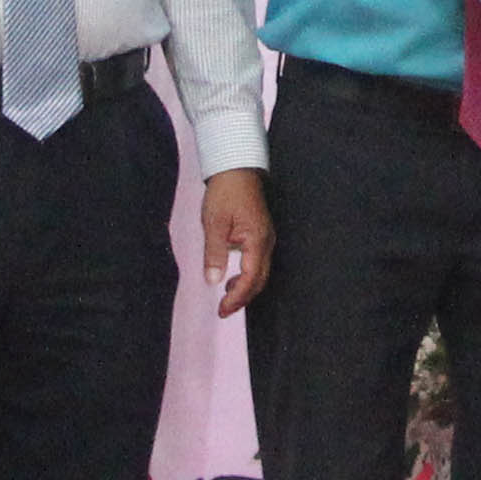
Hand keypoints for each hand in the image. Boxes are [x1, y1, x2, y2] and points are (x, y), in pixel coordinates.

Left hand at [201, 168, 273, 315]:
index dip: (237, 298)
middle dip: (243, 298)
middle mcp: (266, 242)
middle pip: (260, 279)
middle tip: (223, 311)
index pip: (250, 278)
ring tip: (226, 297)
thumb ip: (215, 253)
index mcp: (257, 240)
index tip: (222, 310)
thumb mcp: (214, 223)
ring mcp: (266, 238)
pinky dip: (247, 275)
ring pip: (260, 272)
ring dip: (245, 288)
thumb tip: (213, 280)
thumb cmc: (225, 192)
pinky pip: (258, 262)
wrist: (237, 168)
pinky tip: (232, 277)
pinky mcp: (261, 234)